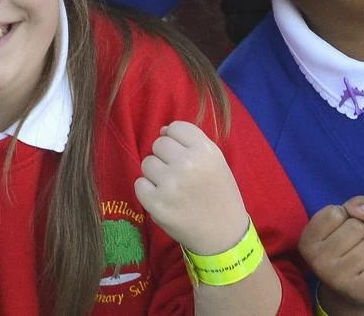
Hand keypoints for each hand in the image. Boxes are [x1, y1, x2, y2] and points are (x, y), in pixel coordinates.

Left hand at [131, 121, 251, 258]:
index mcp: (206, 151)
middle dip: (165, 157)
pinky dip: (148, 192)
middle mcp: (188, 164)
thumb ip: (192, 143)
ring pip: (147, 163)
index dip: (176, 140)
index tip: (183, 155)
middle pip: (158, 144)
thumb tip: (162, 130)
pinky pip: (139, 184)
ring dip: (155, 174)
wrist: (224, 236)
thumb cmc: (219, 196)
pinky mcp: (156, 204)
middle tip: (179, 176)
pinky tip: (164, 200)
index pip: (175, 127)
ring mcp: (171, 184)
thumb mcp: (216, 162)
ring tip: (173, 189)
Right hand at [300, 197, 363, 315]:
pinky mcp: (360, 291)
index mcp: (307, 241)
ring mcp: (338, 278)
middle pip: (357, 227)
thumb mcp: (342, 222)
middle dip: (362, 234)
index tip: (338, 231)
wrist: (346, 291)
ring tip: (362, 260)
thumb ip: (353, 206)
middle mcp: (317, 261)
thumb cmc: (345, 248)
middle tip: (353, 247)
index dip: (345, 217)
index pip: (336, 213)